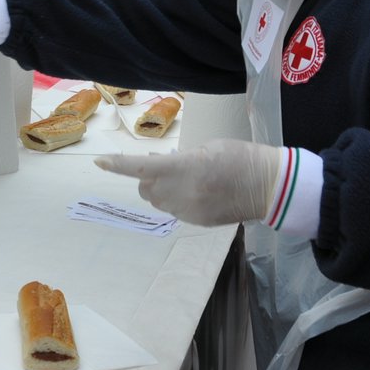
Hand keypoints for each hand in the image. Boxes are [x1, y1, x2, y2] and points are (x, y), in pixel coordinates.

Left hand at [96, 138, 281, 226]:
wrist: (269, 187)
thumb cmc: (241, 158)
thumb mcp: (208, 148)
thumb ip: (181, 158)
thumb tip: (161, 167)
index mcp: (184, 168)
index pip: (140, 167)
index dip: (118, 165)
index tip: (100, 162)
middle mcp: (182, 192)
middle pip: (146, 188)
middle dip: (150, 178)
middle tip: (170, 167)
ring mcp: (189, 211)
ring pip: (159, 201)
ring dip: (163, 190)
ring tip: (188, 179)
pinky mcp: (198, 222)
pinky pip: (176, 210)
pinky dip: (179, 200)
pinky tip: (200, 192)